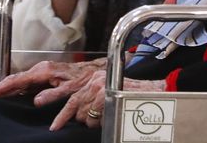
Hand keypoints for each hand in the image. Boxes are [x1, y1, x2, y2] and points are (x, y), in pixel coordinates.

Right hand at [0, 58, 105, 103]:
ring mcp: (42, 72)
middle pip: (14, 79)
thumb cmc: (84, 78)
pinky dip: (15, 89)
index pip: (16, 79)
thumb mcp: (70, 88)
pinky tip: (11, 96)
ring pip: (19, 81)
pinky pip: (26, 82)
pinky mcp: (45, 76)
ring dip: (6, 89)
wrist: (96, 71)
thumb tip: (36, 101)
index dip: (0, 88)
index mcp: (44, 71)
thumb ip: (53, 94)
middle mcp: (41, 69)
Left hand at [50, 74, 165, 130]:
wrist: (151, 91)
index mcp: (95, 79)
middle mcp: (95, 80)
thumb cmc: (132, 95)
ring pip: (85, 115)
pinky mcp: (105, 94)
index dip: (63, 115)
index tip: (55, 126)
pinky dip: (102, 121)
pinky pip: (95, 117)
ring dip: (94, 122)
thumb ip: (94, 99)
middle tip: (97, 119)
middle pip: (77, 109)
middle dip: (85, 119)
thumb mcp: (110, 91)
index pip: (73, 98)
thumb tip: (80, 114)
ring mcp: (99, 86)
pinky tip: (112, 116)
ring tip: (108, 116)